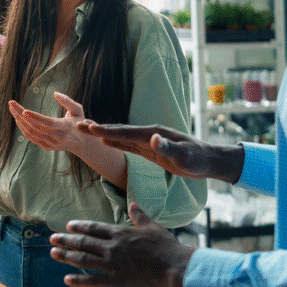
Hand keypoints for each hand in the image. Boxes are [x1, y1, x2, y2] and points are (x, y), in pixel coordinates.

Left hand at [9, 92, 94, 153]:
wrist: (81, 143)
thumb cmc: (79, 122)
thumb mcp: (78, 110)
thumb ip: (67, 101)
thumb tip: (55, 93)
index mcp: (67, 127)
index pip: (49, 123)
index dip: (36, 118)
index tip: (24, 111)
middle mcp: (58, 138)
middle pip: (36, 127)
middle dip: (21, 115)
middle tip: (12, 103)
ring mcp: (51, 144)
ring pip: (31, 133)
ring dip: (19, 121)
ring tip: (12, 108)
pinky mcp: (46, 147)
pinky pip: (31, 137)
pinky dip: (23, 128)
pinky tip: (18, 118)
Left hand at [49, 202, 196, 286]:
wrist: (177, 268)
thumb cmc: (168, 247)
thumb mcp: (153, 227)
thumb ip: (140, 216)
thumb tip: (134, 204)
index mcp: (121, 233)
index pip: (95, 228)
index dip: (80, 226)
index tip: (68, 225)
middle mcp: (113, 247)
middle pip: (84, 242)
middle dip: (66, 240)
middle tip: (53, 239)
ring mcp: (113, 264)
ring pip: (83, 259)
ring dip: (66, 256)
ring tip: (53, 253)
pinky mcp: (116, 282)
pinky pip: (93, 281)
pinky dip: (78, 280)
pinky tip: (67, 279)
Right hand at [77, 121, 244, 183]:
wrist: (208, 161)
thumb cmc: (197, 159)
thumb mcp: (184, 156)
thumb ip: (168, 148)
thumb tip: (154, 140)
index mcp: (153, 134)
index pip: (125, 133)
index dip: (106, 131)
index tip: (89, 127)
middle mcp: (148, 134)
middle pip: (119, 131)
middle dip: (99, 129)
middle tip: (78, 125)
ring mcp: (149, 141)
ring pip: (121, 137)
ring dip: (104, 134)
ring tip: (86, 129)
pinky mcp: (150, 150)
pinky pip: (128, 145)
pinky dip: (115, 142)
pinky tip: (107, 141)